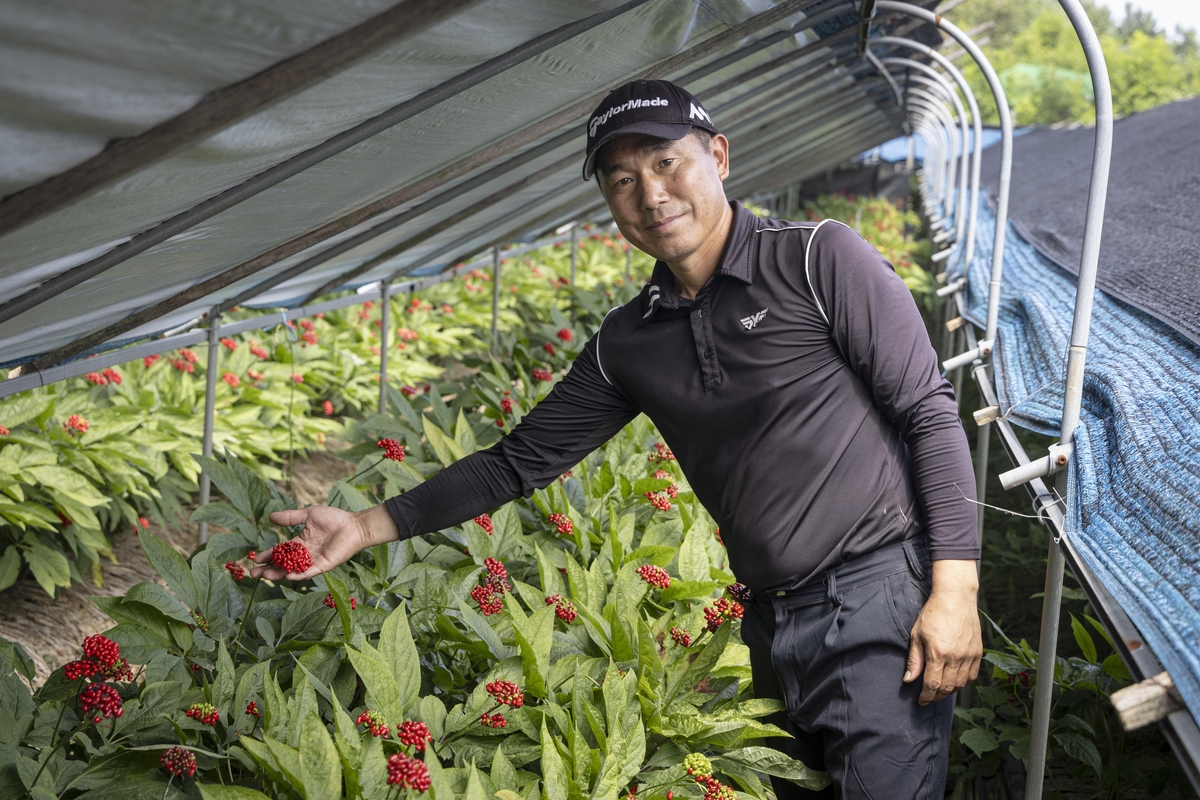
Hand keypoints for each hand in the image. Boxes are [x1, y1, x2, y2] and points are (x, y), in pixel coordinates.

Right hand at [250, 505, 393, 580]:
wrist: (354, 524)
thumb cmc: (334, 518)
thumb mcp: (308, 514)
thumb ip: (291, 517)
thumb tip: (270, 517)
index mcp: (300, 542)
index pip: (280, 551)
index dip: (267, 555)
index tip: (254, 559)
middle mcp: (305, 554)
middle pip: (283, 564)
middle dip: (268, 569)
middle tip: (253, 574)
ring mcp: (314, 561)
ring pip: (293, 570)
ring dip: (280, 573)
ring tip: (266, 575)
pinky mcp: (324, 565)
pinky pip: (310, 572)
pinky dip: (299, 575)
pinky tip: (288, 576)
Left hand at [903, 559, 982, 704]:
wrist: (955, 598)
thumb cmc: (933, 613)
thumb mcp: (917, 635)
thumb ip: (914, 660)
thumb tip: (909, 679)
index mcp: (938, 653)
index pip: (932, 684)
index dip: (926, 696)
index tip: (921, 700)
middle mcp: (956, 657)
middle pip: (948, 687)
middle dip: (937, 696)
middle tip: (929, 698)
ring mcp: (969, 655)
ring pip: (961, 684)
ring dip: (950, 691)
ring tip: (940, 691)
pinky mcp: (978, 652)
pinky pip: (972, 676)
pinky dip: (964, 683)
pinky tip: (955, 681)